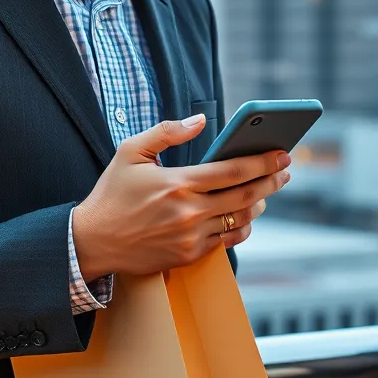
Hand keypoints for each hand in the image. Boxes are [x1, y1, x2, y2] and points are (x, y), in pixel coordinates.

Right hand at [70, 114, 290, 279]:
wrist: (91, 242)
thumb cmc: (111, 193)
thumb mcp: (130, 151)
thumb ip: (167, 132)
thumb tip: (199, 121)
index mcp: (178, 183)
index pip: (234, 171)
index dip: (263, 162)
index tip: (282, 154)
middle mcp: (188, 212)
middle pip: (246, 195)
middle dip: (272, 180)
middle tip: (286, 170)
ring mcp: (190, 237)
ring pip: (241, 219)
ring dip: (260, 203)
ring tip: (268, 190)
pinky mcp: (188, 256)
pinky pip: (227, 240)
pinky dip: (242, 226)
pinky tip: (246, 214)